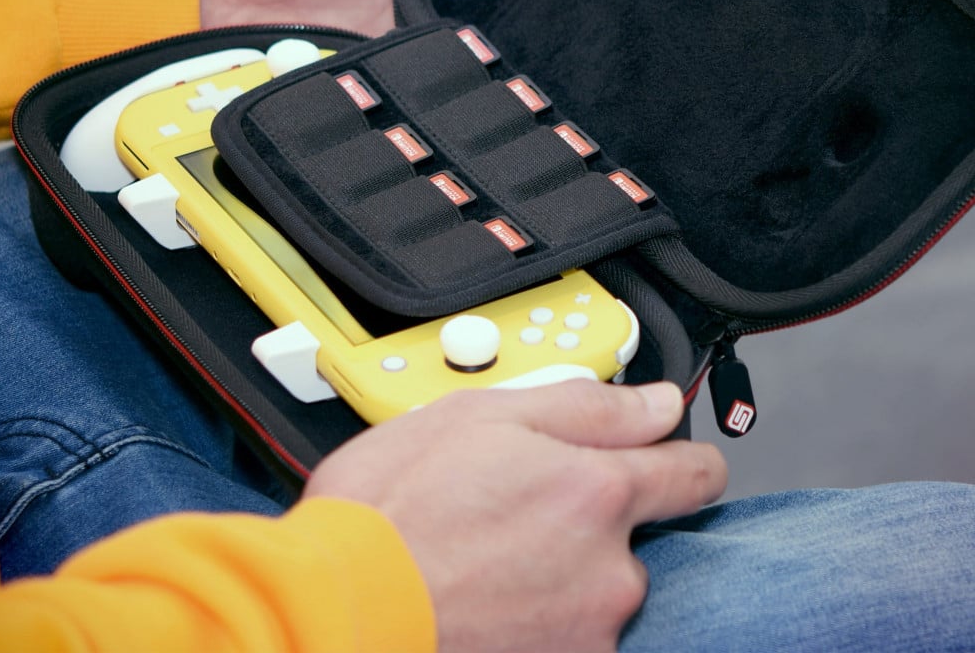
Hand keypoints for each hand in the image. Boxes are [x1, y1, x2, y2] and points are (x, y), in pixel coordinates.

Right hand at [305, 380, 726, 652]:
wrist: (338, 608)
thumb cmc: (393, 511)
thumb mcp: (481, 417)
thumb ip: (585, 405)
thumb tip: (657, 403)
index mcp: (596, 492)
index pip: (694, 473)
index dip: (681, 456)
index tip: (663, 455)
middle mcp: (609, 571)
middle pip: (633, 533)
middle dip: (590, 516)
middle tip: (517, 503)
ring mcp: (586, 634)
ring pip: (598, 587)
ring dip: (560, 569)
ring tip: (486, 553)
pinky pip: (569, 633)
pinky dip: (538, 616)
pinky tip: (484, 595)